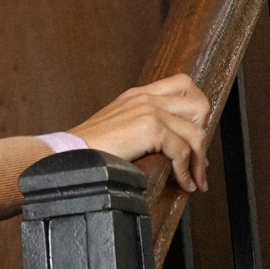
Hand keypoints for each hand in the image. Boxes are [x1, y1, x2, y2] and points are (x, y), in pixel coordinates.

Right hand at [67, 74, 212, 193]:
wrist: (66, 156)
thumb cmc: (88, 151)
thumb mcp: (118, 129)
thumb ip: (142, 128)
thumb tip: (172, 150)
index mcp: (138, 94)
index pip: (184, 84)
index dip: (196, 113)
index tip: (194, 142)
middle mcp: (145, 97)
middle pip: (199, 104)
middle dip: (203, 137)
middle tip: (197, 163)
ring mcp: (148, 109)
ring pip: (195, 131)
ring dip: (198, 161)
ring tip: (194, 181)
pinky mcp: (148, 127)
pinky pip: (182, 150)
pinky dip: (185, 171)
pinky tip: (181, 184)